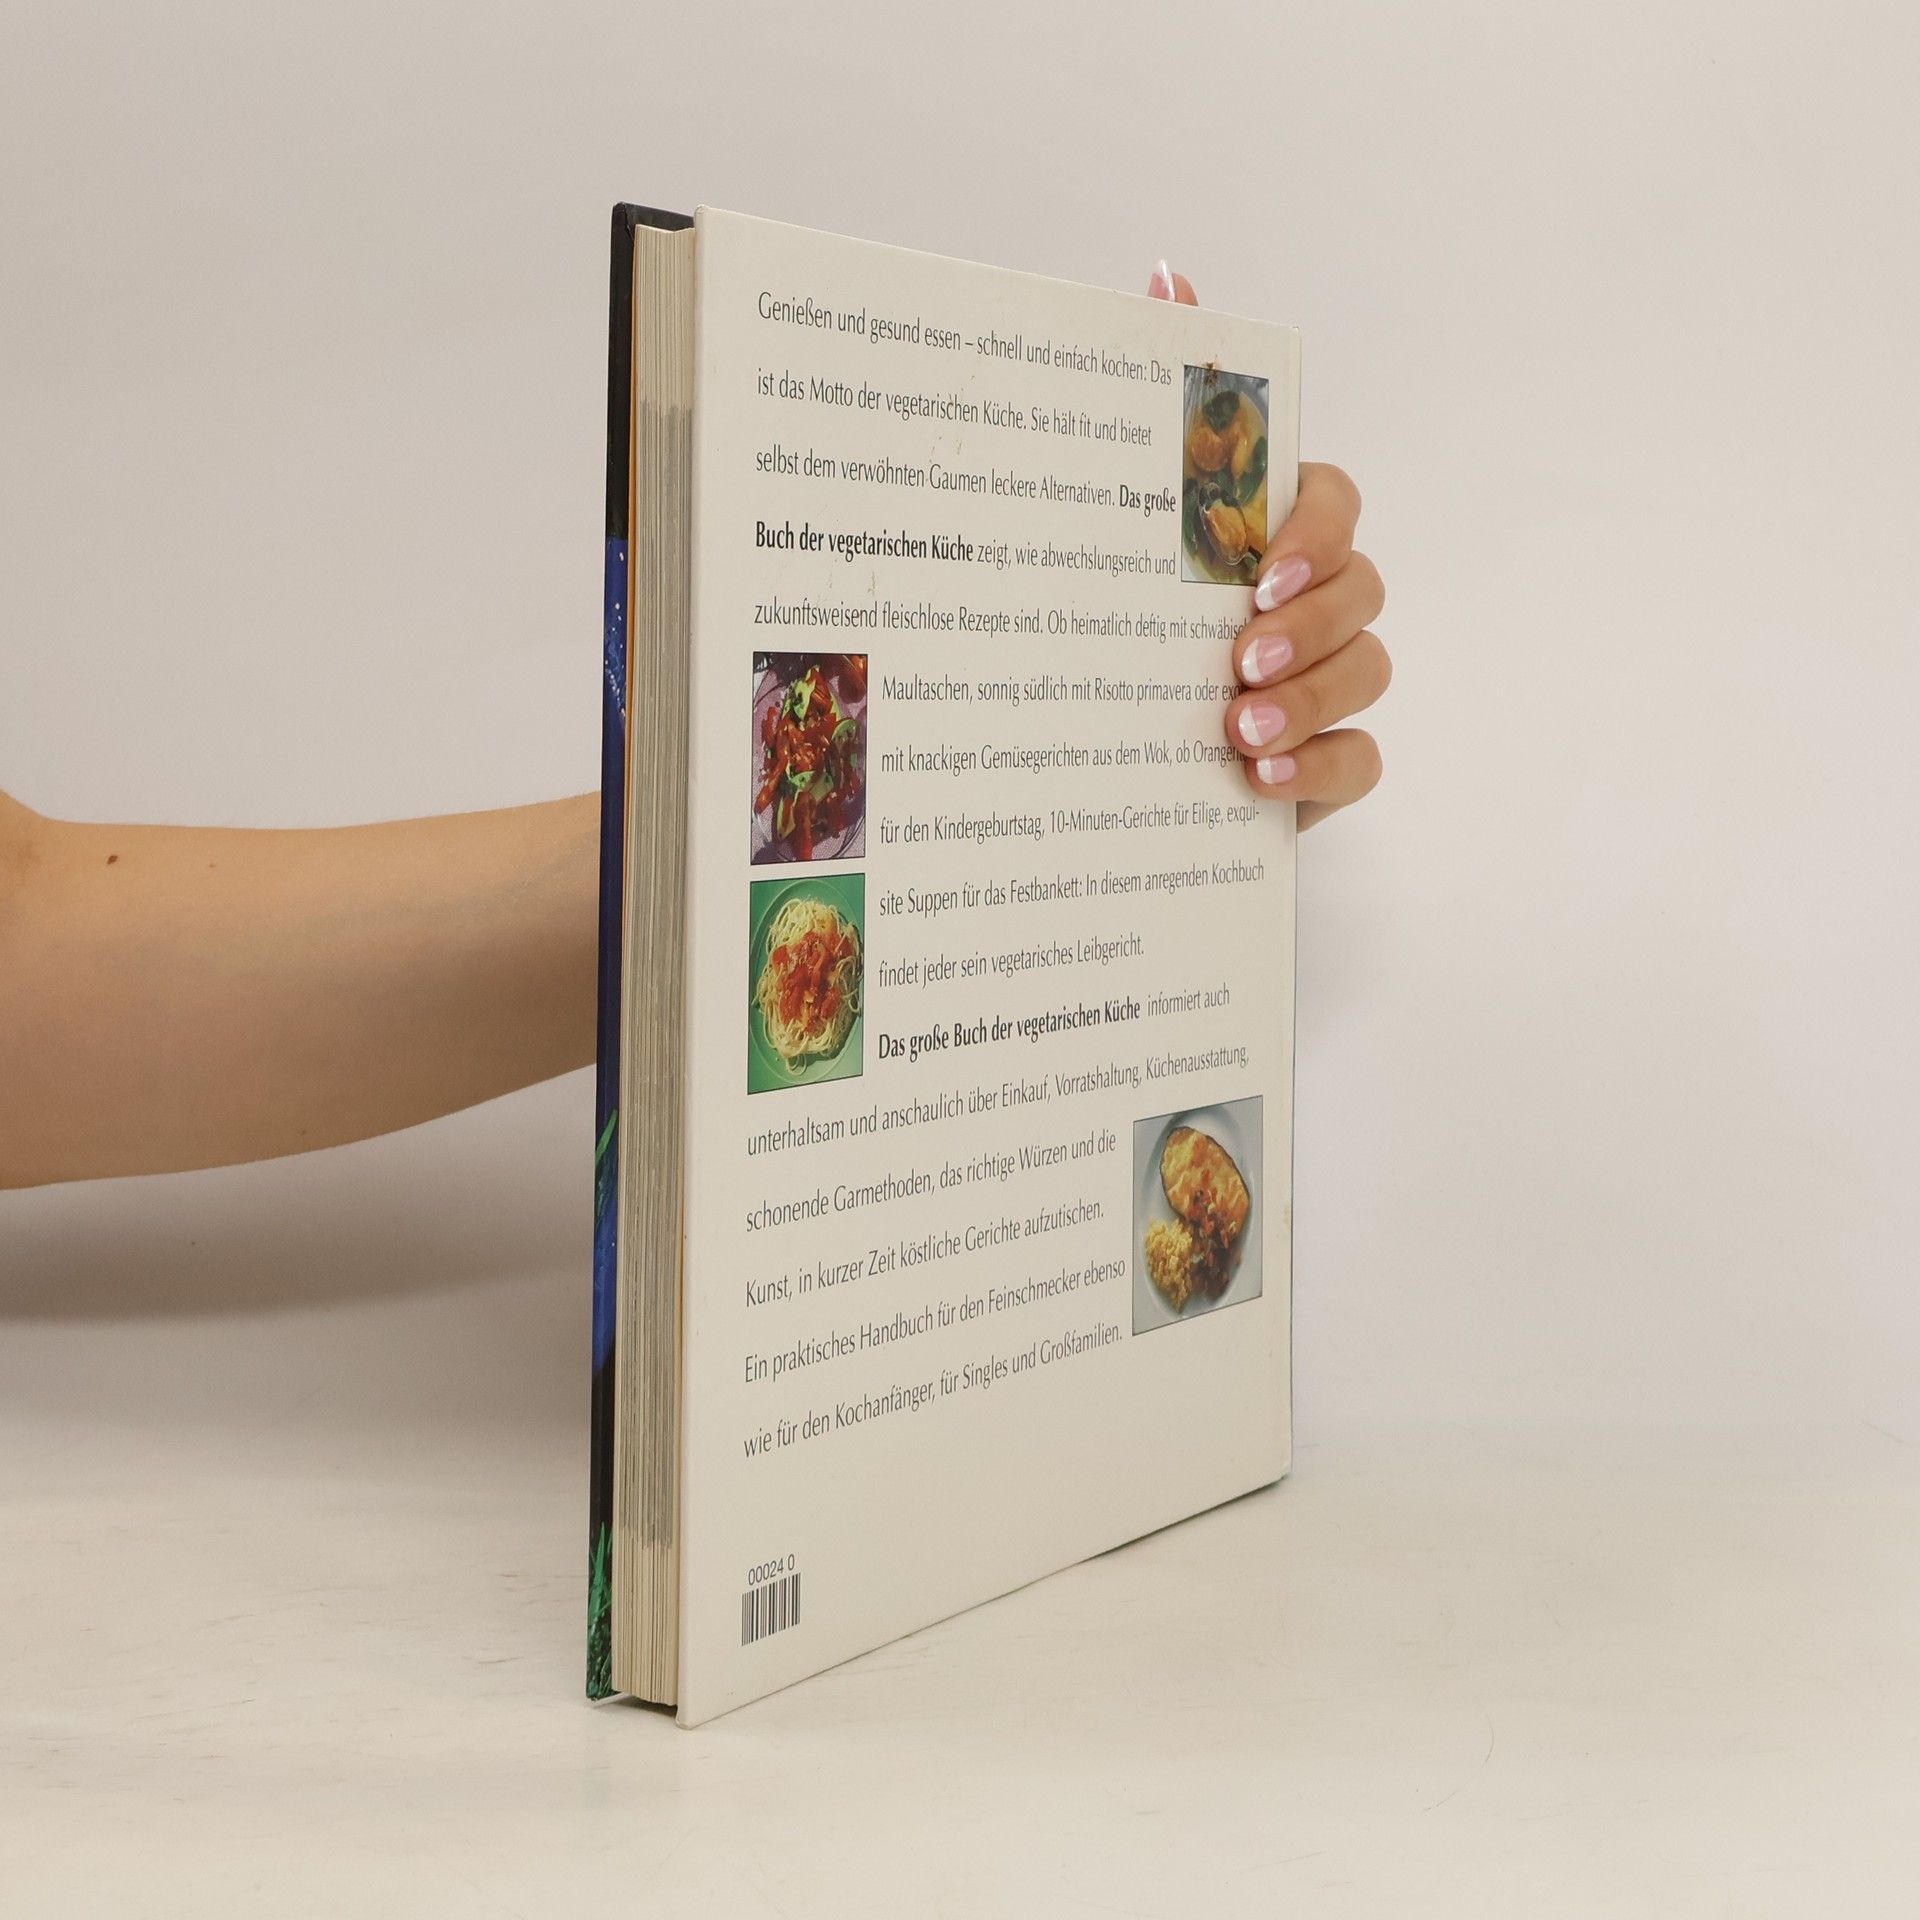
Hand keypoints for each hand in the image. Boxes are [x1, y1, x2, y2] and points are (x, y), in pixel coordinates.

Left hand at [1150, 262, 1388, 828]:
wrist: (1080, 741)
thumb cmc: (1118, 610)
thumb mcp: (1124, 510)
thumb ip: (1159, 397)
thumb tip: (1166, 276)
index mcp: (1272, 530)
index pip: (1334, 500)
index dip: (1315, 529)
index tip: (1262, 572)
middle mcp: (1312, 598)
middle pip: (1363, 587)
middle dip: (1311, 623)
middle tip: (1238, 660)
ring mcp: (1324, 679)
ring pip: (1369, 670)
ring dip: (1310, 698)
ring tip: (1238, 731)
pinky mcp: (1323, 758)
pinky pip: (1363, 760)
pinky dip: (1323, 766)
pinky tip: (1263, 779)